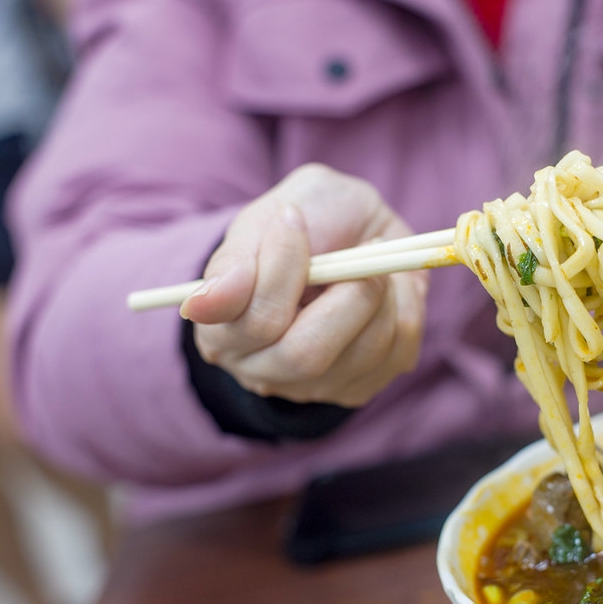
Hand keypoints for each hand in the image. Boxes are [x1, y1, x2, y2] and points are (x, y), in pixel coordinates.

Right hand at [179, 164, 426, 406]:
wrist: (355, 232)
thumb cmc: (303, 223)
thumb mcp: (266, 218)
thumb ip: (235, 260)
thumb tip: (200, 307)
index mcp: (221, 331)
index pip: (249, 322)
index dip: (277, 272)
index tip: (292, 217)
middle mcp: (262, 368)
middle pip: (305, 354)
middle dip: (348, 293)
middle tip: (361, 250)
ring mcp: (315, 385)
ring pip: (363, 350)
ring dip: (380, 292)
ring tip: (372, 259)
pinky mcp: (363, 385)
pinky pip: (398, 349)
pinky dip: (402, 304)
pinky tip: (386, 287)